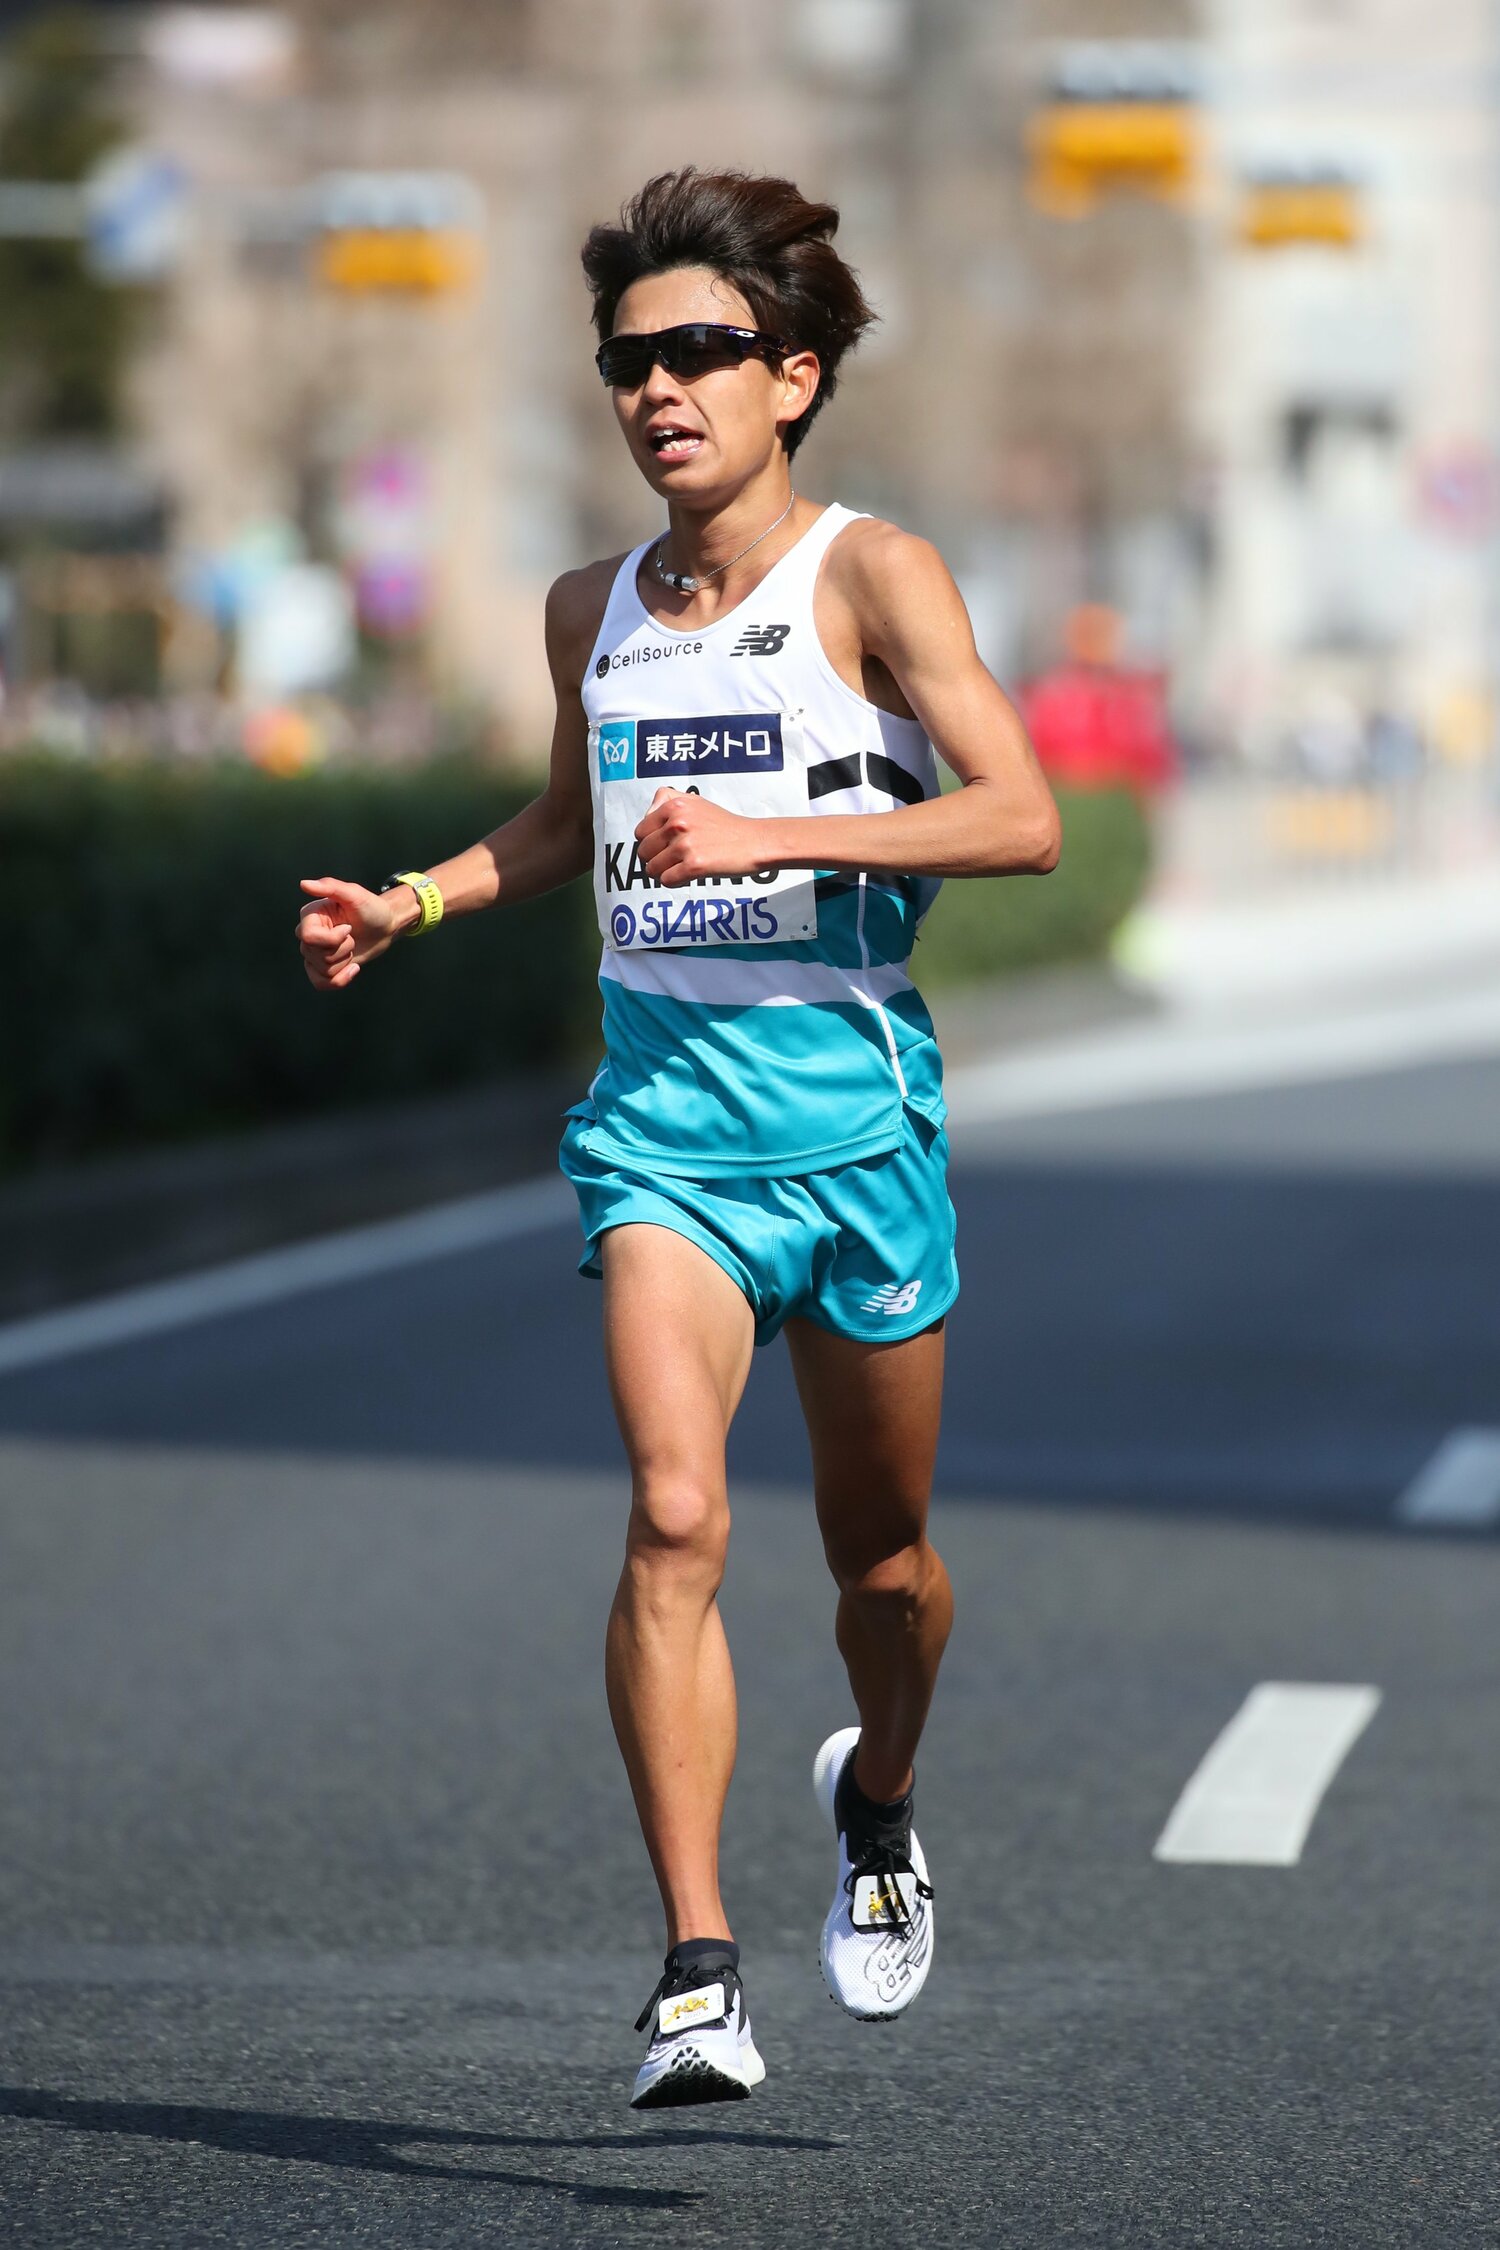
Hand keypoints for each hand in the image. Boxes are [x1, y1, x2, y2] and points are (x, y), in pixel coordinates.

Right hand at [295, 875, 404, 989]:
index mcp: (310, 915)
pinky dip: (340, 981)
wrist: (385, 927)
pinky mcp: (323, 967)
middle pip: (315, 955)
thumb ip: (331, 886)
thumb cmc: (372, 908)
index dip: (332, 938)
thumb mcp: (355, 894)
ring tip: (352, 946)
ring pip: (322, 970)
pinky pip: (321, 983)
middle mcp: (308, 934)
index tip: (349, 928)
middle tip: (352, 936)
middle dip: (342, 950)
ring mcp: (314, 952)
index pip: (309, 937)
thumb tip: (303, 884)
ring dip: (344, 962)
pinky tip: (353, 969)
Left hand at [634, 788, 768, 887]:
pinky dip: (673, 882)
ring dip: (663, 873)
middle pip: (643, 851)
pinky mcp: (694, 865)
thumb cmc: (727, 825)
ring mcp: (685, 845)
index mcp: (675, 807)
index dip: (650, 842)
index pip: (640, 831)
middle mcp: (678, 823)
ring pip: (652, 869)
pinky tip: (686, 875)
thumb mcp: (696, 802)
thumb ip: (669, 800)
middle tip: (671, 860)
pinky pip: (666, 880)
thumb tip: (647, 815)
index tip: (662, 846)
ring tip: (678, 868)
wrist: (755, 842)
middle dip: (654, 859)